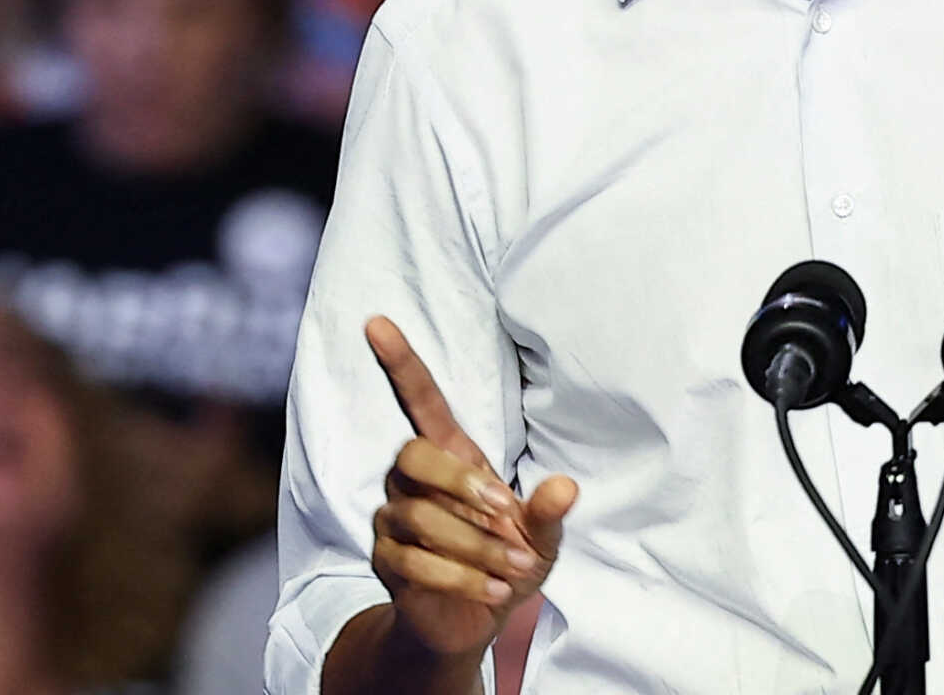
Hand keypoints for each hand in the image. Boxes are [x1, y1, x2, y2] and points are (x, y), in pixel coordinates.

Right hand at [366, 316, 576, 660]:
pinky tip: (494, 591)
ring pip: (422, 518)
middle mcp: (411, 480)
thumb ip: (548, 513)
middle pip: (411, 455)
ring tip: (513, 570)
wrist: (475, 621)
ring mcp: (392, 519)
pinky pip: (416, 563)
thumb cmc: (507, 562)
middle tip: (507, 516)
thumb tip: (566, 486)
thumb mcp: (540, 539)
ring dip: (477, 548)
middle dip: (461, 485)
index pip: (420, 399)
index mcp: (452, 456)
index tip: (377, 322)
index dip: (401, 362)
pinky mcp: (386, 560)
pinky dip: (463, 579)